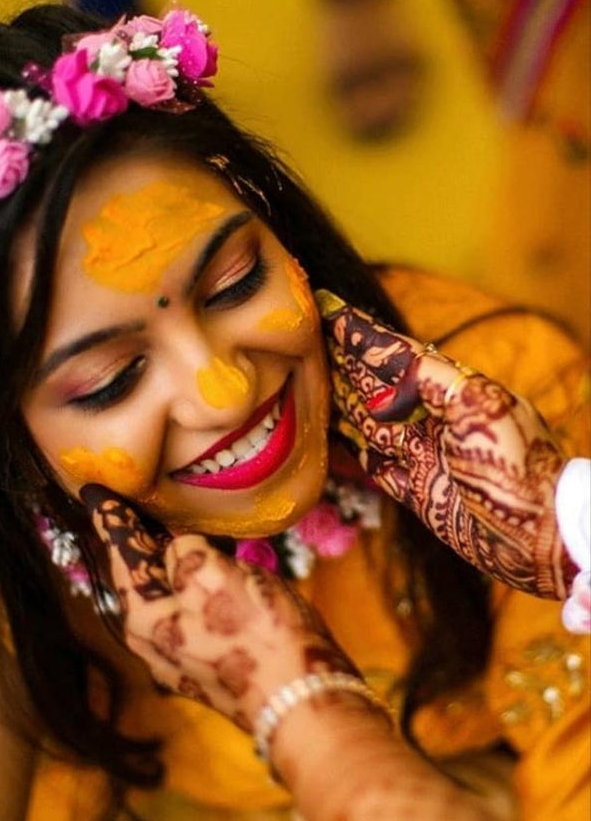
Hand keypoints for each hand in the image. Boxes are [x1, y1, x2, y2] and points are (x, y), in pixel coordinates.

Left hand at [80, 484, 356, 729]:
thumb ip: (184, 551)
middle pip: (140, 573)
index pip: (120, 553)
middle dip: (139, 537)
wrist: (302, 699)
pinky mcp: (207, 660)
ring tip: (175, 526)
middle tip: (138, 501)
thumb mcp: (213, 576)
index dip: (110, 518)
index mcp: (143, 616)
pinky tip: (212, 564)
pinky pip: (190, 606)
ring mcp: (178, 653)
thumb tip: (179, 547)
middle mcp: (151, 638)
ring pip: (166, 591)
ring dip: (171, 558)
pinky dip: (194, 580)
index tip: (95, 491)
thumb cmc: (257, 635)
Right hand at [319, 290, 574, 599]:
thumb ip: (431, 383)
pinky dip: (352, 451)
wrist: (542, 537)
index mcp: (450, 392)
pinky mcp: (417, 493)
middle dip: (341, 361)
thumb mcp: (481, 409)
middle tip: (303, 338)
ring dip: (338, 401)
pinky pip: (374, 466)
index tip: (329, 307)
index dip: (361, 333)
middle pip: (374, 386)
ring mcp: (423, 456)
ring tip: (308, 380)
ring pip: (367, 423)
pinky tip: (334, 437)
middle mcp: (431, 420)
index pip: (395, 354)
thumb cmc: (519, 468)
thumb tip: (383, 385)